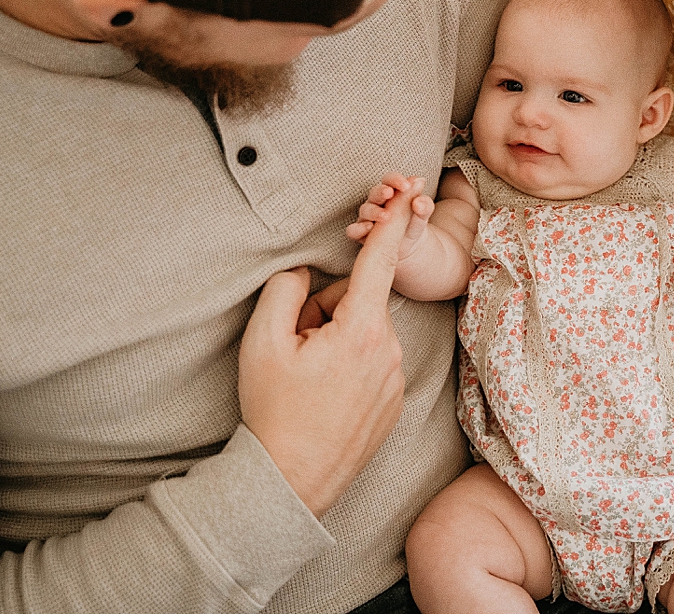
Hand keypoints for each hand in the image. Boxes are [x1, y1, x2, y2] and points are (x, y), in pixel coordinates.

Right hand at [239, 179, 423, 515]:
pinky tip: (325, 398)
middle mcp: (390, 350)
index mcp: (361, 329)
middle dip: (327, 312)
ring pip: (365, 335)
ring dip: (338, 342)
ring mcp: (396, 378)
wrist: (289, 481)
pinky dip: (350, 368)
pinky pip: (373, 364)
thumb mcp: (263, 341)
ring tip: (309, 380)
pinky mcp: (395, 402)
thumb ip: (286, 290)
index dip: (392, 223)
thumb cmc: (273, 410)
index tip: (410, 193)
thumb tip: (306, 273)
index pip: (379, 262)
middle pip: (358, 303)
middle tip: (295, 351)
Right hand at [346, 174, 434, 261]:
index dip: (396, 180)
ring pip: (365, 210)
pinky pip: (353, 230)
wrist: (408, 246)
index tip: (406, 186)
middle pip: (375, 193)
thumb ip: (424, 201)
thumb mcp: (423, 214)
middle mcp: (377, 203)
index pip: (389, 180)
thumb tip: (420, 184)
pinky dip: (358, 228)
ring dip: (374, 211)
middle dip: (381, 192)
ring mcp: (367, 218)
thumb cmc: (413, 224)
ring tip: (386, 216)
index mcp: (392, 192)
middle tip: (389, 193)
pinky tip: (369, 228)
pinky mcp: (361, 233)